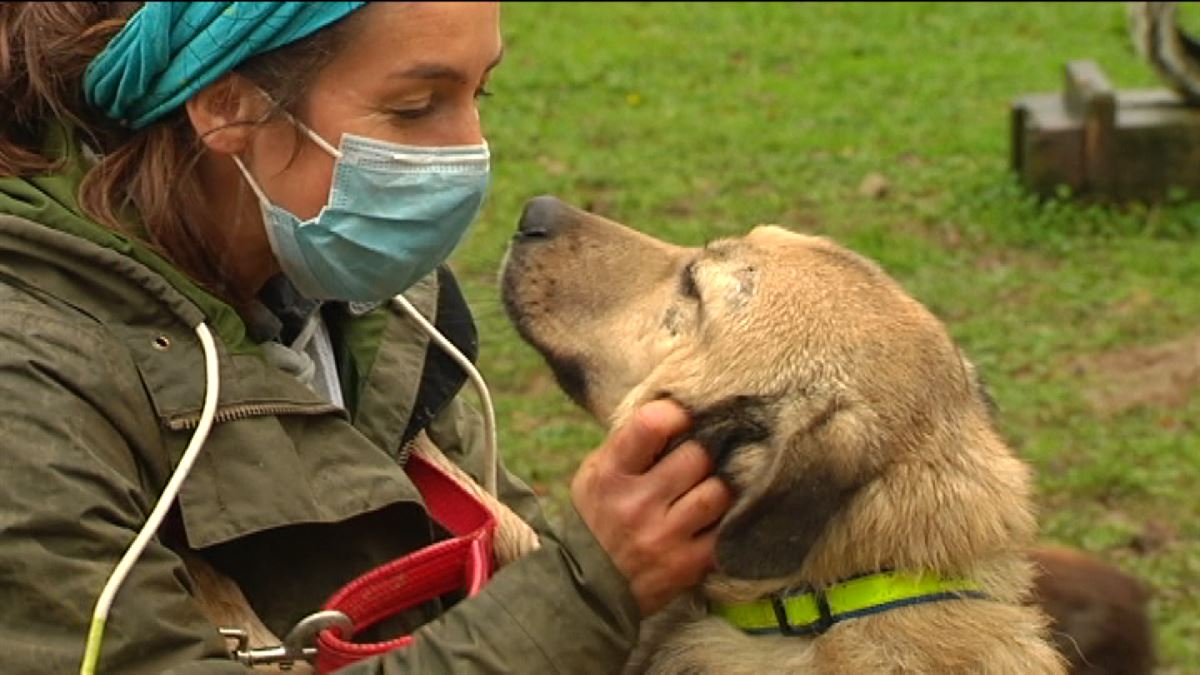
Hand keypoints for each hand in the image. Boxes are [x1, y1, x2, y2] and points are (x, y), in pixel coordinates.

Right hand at [570, 399, 732, 615]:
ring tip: (713, 485)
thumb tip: (676, 409)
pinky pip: (726, 530)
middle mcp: (637, 503)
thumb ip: (629, 444)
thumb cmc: (597, 517)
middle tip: (708, 454)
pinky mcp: (686, 564)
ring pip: (719, 492)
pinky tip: (720, 516)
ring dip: (721, 486)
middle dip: (706, 452)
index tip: (686, 416)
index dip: (678, 413)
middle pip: (697, 456)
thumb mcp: (595, 474)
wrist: (586, 588)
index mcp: (611, 473)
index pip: (652, 424)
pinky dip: (729, 520)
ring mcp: (664, 536)